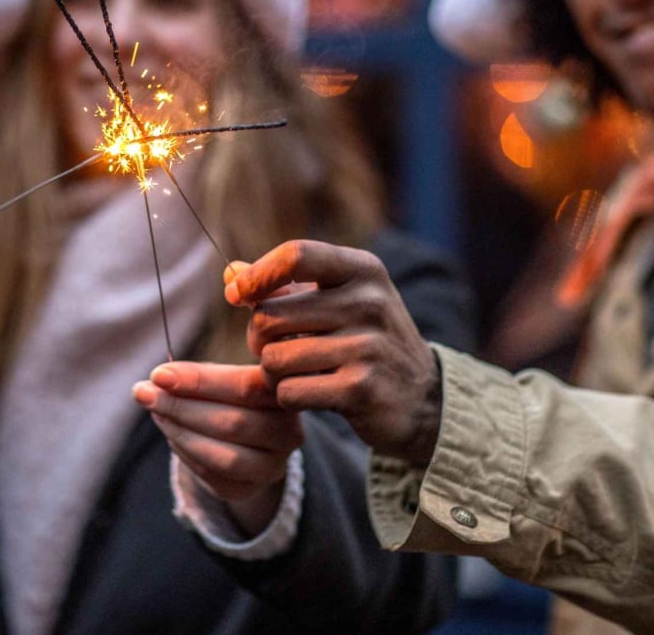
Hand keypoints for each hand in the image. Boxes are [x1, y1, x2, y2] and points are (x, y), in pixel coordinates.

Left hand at [133, 361, 302, 535]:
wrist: (252, 435)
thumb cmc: (233, 394)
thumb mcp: (222, 377)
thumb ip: (196, 376)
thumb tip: (155, 381)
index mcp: (284, 393)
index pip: (243, 387)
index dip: (199, 381)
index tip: (159, 375)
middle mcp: (288, 433)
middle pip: (231, 424)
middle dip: (180, 407)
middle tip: (144, 393)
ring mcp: (273, 466)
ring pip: (223, 457)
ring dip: (179, 432)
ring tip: (156, 412)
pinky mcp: (250, 489)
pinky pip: (211, 477)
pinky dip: (184, 453)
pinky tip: (171, 433)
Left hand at [228, 240, 441, 465]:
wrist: (423, 397)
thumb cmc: (365, 341)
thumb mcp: (336, 301)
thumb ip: (282, 285)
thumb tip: (231, 274)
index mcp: (363, 269)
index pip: (296, 255)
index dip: (257, 275)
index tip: (236, 294)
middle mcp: (369, 302)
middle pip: (270, 316)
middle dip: (258, 338)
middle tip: (274, 349)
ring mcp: (367, 346)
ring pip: (274, 358)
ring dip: (273, 373)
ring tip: (296, 372)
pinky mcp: (360, 388)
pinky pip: (290, 391)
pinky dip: (289, 397)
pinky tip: (311, 393)